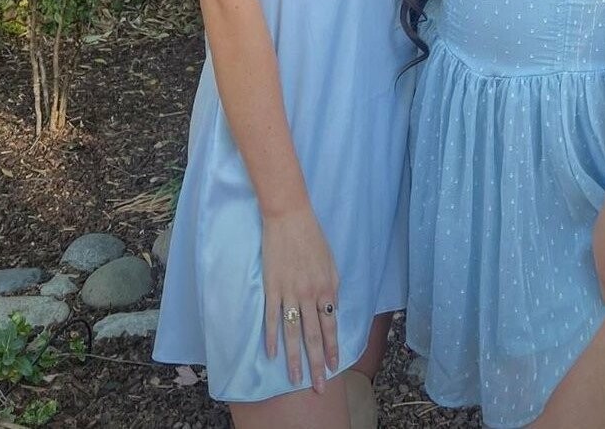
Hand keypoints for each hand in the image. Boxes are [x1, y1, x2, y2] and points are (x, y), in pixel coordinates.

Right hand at [261, 208, 340, 392]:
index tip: (333, 367)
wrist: (290, 217)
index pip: (331, 325)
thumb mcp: (331, 262)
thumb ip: (332, 288)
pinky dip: (271, 337)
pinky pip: (271, 318)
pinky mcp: (272, 287)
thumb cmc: (313, 237)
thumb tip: (331, 310)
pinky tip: (272, 354)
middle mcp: (310, 294)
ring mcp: (290, 292)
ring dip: (295, 359)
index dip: (332, 348)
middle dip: (317, 364)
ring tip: (295, 380)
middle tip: (319, 387)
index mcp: (327, 287)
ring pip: (293, 333)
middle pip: (314, 336)